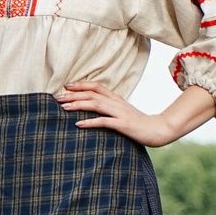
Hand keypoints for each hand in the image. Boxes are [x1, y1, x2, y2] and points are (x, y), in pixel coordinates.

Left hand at [58, 81, 178, 145]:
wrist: (158, 130)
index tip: (66, 86)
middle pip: (92, 94)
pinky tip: (78, 124)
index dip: (81, 84)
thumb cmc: (138, 123)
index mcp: (116, 99)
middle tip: (56, 98)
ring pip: (96, 105)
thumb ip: (109, 108)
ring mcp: (120, 113)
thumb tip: (91, 106)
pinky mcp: (123, 125)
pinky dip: (90, 122)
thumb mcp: (122, 112)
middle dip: (73, 95)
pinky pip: (104, 122)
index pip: (96, 86)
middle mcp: (117, 103)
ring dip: (78, 105)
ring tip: (63, 108)